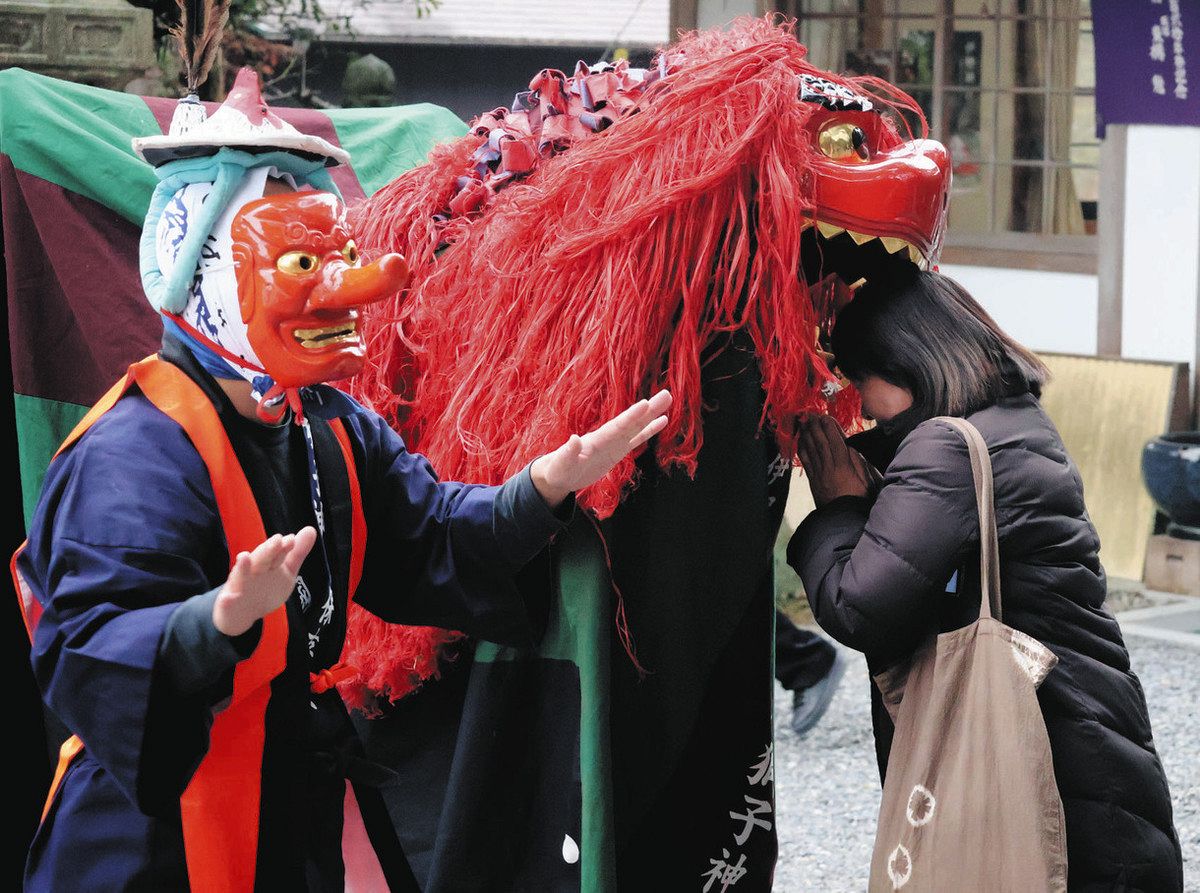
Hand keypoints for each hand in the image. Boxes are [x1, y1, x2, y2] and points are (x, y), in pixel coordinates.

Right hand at [213, 528, 316, 635]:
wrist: (241, 613)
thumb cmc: (264, 587)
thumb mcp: (285, 572)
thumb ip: (297, 553)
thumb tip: (311, 529)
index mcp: (267, 564)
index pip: (276, 554)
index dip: (283, 547)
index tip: (291, 539)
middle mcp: (253, 571)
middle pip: (260, 560)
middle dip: (267, 551)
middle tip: (277, 540)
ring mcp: (239, 586)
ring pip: (240, 576)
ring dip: (242, 567)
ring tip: (244, 556)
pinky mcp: (228, 602)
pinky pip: (227, 601)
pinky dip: (228, 599)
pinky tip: (229, 597)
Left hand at [530, 390, 672, 508]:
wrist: (559, 474)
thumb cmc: (557, 469)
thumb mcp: (561, 463)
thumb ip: (568, 452)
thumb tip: (574, 439)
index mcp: (596, 439)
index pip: (617, 426)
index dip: (631, 416)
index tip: (646, 404)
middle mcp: (608, 436)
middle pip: (632, 421)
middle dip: (649, 409)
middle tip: (667, 394)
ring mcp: (614, 443)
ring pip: (638, 426)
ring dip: (653, 414)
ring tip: (668, 400)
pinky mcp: (618, 451)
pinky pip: (637, 439)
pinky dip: (649, 430)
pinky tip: (662, 421)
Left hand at [796, 414, 878, 506]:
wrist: (842, 518)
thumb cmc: (858, 499)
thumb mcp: (865, 480)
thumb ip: (857, 462)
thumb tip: (849, 446)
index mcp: (844, 466)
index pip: (835, 442)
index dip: (829, 428)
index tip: (825, 417)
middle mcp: (829, 468)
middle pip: (820, 442)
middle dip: (815, 427)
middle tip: (811, 414)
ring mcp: (819, 474)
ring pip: (811, 450)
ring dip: (807, 434)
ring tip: (804, 422)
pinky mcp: (812, 480)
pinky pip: (805, 461)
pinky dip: (802, 449)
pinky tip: (800, 440)